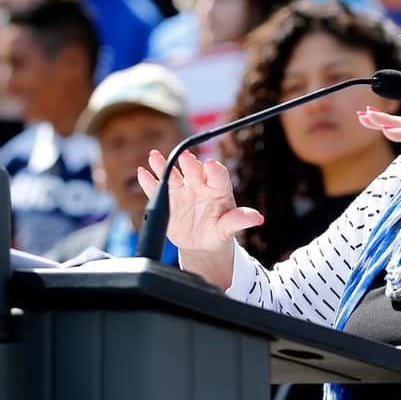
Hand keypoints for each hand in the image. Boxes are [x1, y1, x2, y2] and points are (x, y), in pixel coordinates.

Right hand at [138, 150, 262, 288]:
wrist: (202, 244)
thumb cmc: (219, 231)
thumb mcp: (229, 228)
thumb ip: (240, 220)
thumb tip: (258, 218)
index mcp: (218, 189)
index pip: (218, 176)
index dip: (215, 169)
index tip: (211, 164)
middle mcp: (199, 185)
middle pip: (193, 171)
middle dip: (188, 163)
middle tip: (184, 156)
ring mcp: (182, 191)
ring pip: (172, 175)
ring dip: (163, 165)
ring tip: (154, 156)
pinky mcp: (168, 201)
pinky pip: (156, 189)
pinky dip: (148, 181)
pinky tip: (142, 172)